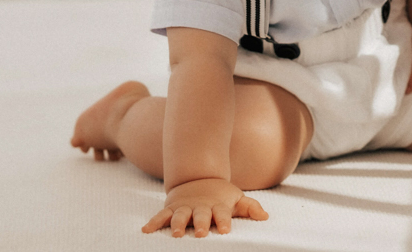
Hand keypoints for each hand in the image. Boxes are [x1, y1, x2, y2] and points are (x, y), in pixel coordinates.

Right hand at [142, 177, 267, 236]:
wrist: (198, 178)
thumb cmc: (220, 195)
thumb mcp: (236, 198)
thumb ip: (250, 208)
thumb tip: (265, 216)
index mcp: (217, 206)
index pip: (222, 214)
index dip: (224, 221)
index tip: (225, 230)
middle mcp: (200, 207)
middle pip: (201, 215)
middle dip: (201, 224)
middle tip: (201, 233)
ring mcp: (185, 207)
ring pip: (180, 215)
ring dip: (178, 224)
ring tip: (177, 234)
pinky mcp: (171, 208)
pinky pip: (161, 216)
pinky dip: (153, 222)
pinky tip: (145, 231)